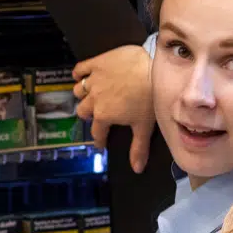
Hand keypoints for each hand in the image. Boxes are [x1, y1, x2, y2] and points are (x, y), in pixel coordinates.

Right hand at [73, 45, 153, 172]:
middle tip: (98, 115)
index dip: (99, 139)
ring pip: (79, 90)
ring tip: (90, 95)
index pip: (96, 132)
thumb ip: (139, 148)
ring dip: (83, 95)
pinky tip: (80, 76)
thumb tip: (137, 169)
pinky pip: (80, 69)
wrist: (153, 66)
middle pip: (82, 110)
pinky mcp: (97, 63)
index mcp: (104, 115)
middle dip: (88, 115)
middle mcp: (94, 99)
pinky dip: (78, 73)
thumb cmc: (149, 97)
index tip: (101, 143)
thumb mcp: (145, 125)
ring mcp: (94, 80)